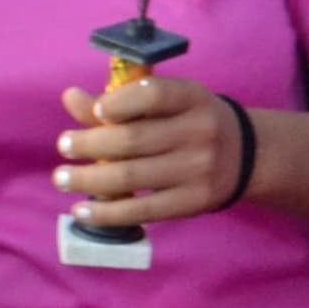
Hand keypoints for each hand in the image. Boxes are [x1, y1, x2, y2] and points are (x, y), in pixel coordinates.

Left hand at [55, 72, 246, 227]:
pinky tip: (81, 211)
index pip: (153, 94)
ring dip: (87, 179)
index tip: (96, 113)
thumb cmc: (190, 123)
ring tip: (62, 178)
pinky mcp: (193, 202)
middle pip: (133, 139)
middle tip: (64, 146)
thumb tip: (70, 98)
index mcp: (194, 98)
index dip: (118, 102)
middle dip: (89, 144)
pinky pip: (142, 210)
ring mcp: (199, 170)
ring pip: (131, 176)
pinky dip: (106, 212)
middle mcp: (200, 132)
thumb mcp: (168, 104)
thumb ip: (119, 102)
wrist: (246, 156)